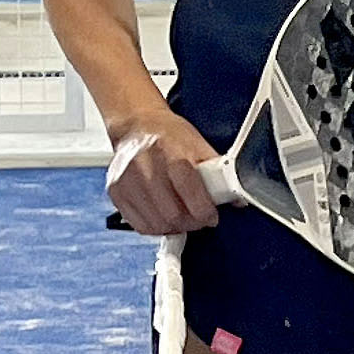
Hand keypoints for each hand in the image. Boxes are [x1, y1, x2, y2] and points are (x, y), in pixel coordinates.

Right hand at [104, 110, 225, 235]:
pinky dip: (156, 227)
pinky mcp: (116, 192)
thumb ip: (216, 172)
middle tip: (198, 218)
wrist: (137, 126)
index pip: (190, 191)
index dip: (205, 211)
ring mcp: (127, 180)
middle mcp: (145, 166)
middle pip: (172, 214)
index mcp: (170, 152)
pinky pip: (139, 225)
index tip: (211, 216)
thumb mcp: (197, 144)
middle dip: (191, 222)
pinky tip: (163, 216)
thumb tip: (237, 198)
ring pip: (156, 224)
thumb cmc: (168, 136)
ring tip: (182, 217)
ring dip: (174, 227)